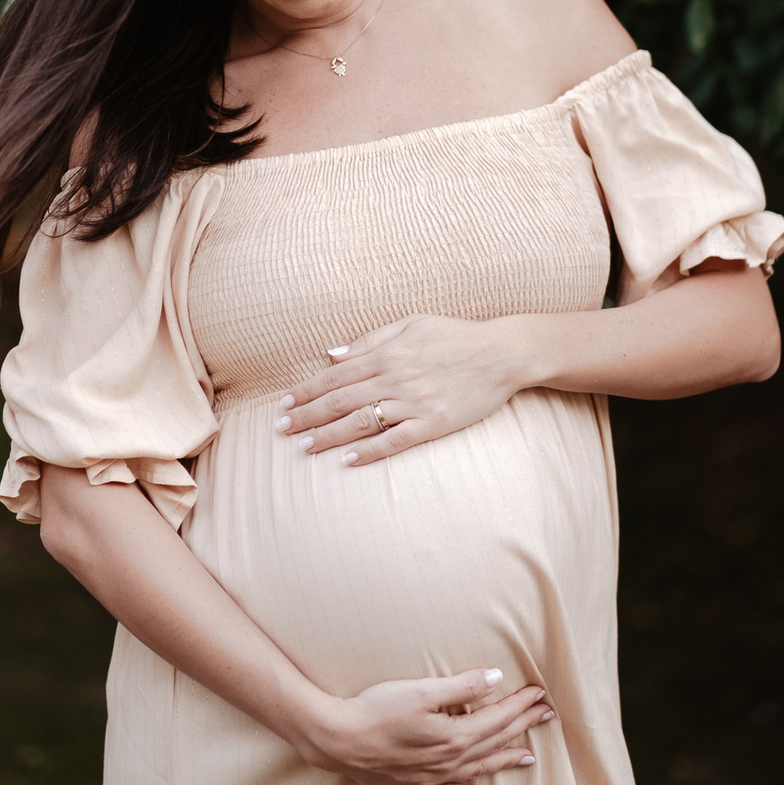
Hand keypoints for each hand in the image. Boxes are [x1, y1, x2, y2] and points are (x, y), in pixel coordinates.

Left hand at [277, 314, 530, 464]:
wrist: (502, 353)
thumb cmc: (455, 335)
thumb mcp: (411, 324)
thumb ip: (370, 340)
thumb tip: (331, 354)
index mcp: (386, 354)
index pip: (335, 375)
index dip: (306, 391)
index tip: (284, 404)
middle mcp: (394, 378)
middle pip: (340, 401)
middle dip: (307, 416)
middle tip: (281, 430)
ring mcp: (414, 403)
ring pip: (361, 422)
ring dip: (329, 436)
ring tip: (305, 447)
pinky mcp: (433, 423)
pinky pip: (395, 441)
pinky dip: (370, 451)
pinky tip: (348, 460)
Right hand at [299, 668, 554, 784]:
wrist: (338, 740)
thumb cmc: (377, 709)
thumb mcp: (420, 690)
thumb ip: (461, 686)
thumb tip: (495, 679)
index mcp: (455, 735)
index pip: (497, 717)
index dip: (520, 704)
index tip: (540, 693)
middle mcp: (450, 760)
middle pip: (495, 741)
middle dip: (523, 726)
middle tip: (547, 716)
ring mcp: (434, 777)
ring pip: (480, 768)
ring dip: (506, 759)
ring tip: (530, 757)